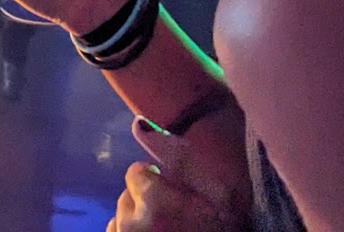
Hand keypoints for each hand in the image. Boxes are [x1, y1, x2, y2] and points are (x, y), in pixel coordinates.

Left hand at [110, 117, 245, 231]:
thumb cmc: (223, 231)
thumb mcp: (217, 193)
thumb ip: (179, 156)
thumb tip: (138, 123)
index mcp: (154, 201)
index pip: (135, 173)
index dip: (157, 183)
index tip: (176, 198)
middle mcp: (131, 222)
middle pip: (127, 196)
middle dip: (146, 202)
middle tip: (174, 219)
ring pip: (120, 218)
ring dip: (138, 221)